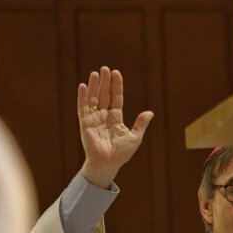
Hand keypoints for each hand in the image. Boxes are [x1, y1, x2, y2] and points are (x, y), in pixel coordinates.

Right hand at [78, 66, 153, 187]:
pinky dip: (82, 97)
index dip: (116, 86)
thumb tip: (150, 112)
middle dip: (104, 82)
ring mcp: (94, 119)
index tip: (116, 73)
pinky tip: (83, 86)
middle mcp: (104, 116)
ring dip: (93, 86)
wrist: (108, 164)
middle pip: (104, 95)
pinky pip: (82, 108)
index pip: (116, 98)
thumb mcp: (134, 137)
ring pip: (93, 99)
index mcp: (115, 118)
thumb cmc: (121, 154)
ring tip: (95, 73)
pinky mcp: (85, 124)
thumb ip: (140, 124)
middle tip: (104, 68)